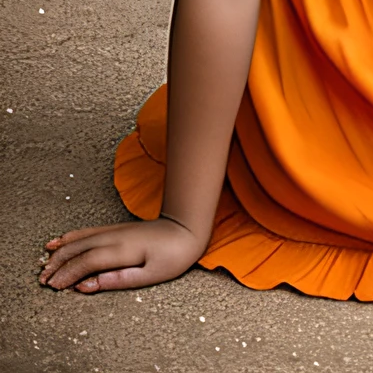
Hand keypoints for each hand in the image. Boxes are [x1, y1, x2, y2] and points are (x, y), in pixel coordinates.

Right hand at [39, 218, 206, 293]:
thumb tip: (86, 286)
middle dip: (57, 265)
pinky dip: (69, 238)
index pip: (86, 262)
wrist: (187, 229)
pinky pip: (86, 232)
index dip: (67, 274)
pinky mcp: (115, 228)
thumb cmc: (174, 256)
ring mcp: (113, 230)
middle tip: (43, 281)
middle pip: (77, 250)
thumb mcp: (150, 275)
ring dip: (59, 253)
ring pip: (78, 239)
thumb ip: (117, 280)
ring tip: (44, 266)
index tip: (54, 287)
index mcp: (123, 250)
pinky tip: (58, 242)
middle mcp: (114, 236)